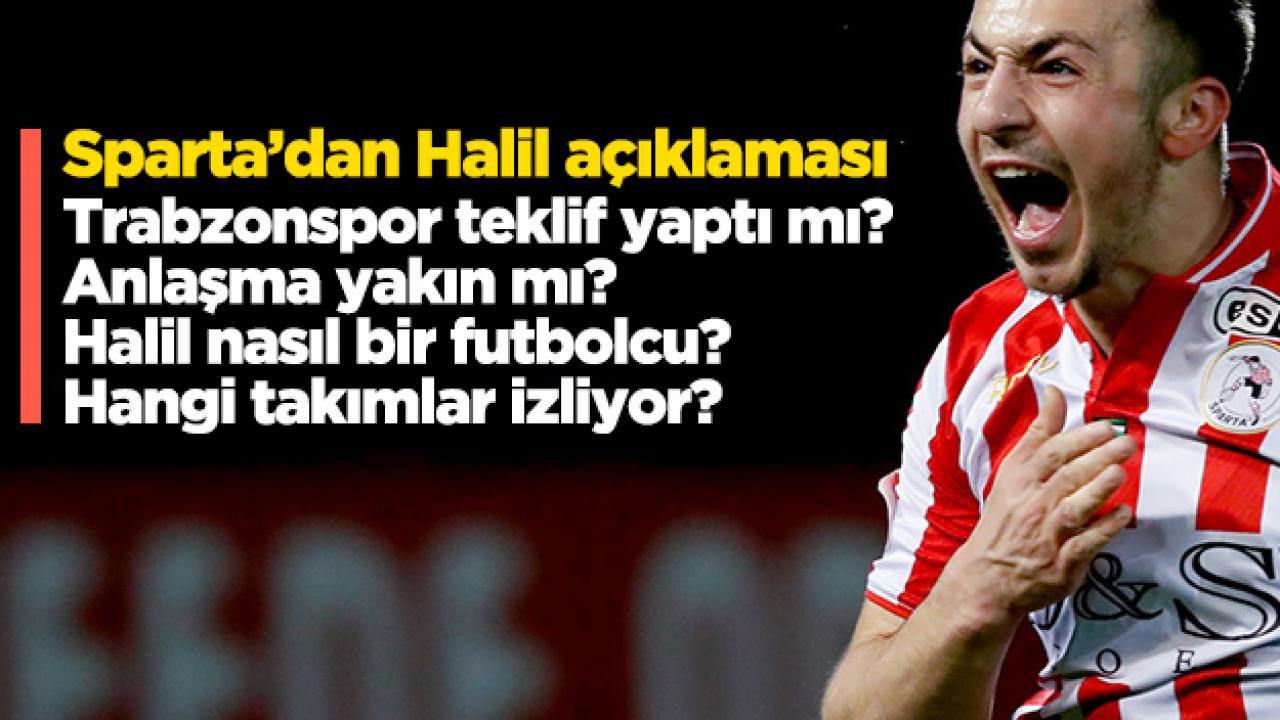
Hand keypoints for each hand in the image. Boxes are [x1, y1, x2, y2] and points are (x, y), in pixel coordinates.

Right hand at [943, 385, 1135, 629]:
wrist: (988, 577)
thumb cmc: (1005, 520)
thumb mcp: (1013, 472)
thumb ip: (1038, 433)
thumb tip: (1053, 392)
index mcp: (1019, 482)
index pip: (1050, 453)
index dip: (1080, 438)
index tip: (1105, 426)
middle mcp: (1033, 506)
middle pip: (1067, 476)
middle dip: (1099, 457)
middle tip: (1125, 443)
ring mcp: (1048, 536)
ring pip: (1074, 508)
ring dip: (1099, 489)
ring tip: (1120, 472)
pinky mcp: (1062, 564)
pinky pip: (1087, 544)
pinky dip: (1105, 528)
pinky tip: (1123, 514)